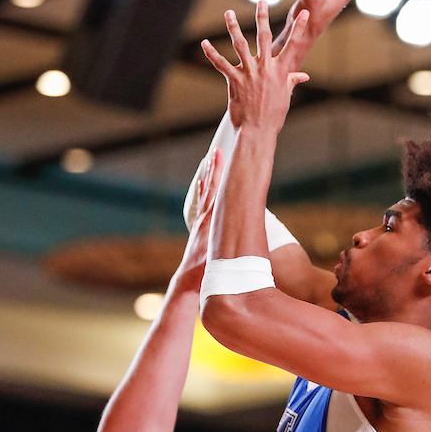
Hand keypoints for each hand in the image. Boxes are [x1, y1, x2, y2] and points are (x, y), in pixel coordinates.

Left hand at [177, 147, 224, 286]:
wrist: (187, 281)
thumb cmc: (205, 273)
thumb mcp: (220, 262)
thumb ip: (230, 251)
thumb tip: (243, 243)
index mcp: (211, 223)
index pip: (219, 194)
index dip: (222, 175)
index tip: (223, 156)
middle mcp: (204, 219)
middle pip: (211, 187)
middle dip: (214, 168)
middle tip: (216, 149)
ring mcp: (200, 223)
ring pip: (205, 193)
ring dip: (208, 175)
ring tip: (209, 159)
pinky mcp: (199, 229)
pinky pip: (202, 204)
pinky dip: (203, 191)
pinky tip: (203, 183)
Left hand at [201, 2, 309, 136]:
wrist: (258, 131)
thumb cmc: (273, 116)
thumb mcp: (286, 97)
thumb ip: (292, 81)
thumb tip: (303, 75)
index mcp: (281, 72)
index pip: (293, 46)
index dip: (300, 29)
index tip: (305, 13)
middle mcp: (266, 69)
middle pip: (264, 37)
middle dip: (262, 17)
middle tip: (261, 1)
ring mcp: (250, 74)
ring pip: (240, 45)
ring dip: (233, 27)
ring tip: (229, 13)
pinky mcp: (236, 81)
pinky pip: (221, 64)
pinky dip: (212, 54)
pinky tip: (204, 44)